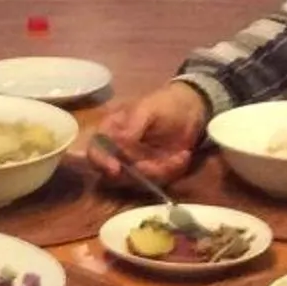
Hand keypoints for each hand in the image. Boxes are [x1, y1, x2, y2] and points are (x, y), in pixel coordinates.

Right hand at [90, 82, 208, 183]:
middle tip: (162, 164)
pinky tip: (183, 155)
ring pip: (138, 180)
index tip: (115, 169)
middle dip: (140, 171)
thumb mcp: (147, 109)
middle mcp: (118, 151)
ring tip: (180, 154)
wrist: (191, 110)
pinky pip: (156, 180)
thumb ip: (132, 125)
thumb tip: (119, 142)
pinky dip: (172, 170)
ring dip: (160, 170)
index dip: (101, 162)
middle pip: (115, 174)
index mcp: (110, 131)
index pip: (95, 150)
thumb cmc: (163, 104)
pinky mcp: (151, 172)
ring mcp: (134, 163)